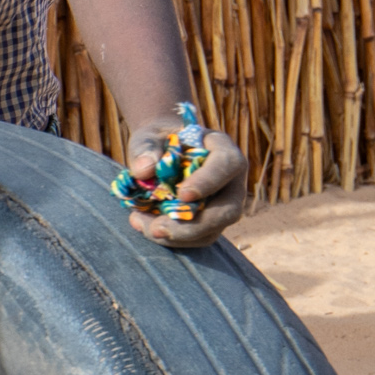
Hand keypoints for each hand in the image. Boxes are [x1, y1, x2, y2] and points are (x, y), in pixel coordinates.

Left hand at [129, 115, 248, 248]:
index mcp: (223, 149)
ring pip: (213, 231)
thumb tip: (143, 170)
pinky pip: (198, 239)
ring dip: (178, 236)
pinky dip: (172, 239)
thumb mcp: (150, 135)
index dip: (208, 182)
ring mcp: (223, 205)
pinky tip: (146, 227)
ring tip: (142, 226)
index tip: (183, 195)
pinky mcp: (210, 223)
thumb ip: (145, 147)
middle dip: (193, 225)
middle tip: (157, 228)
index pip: (227, 165)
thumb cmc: (160, 140)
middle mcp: (231, 181)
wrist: (161, 153)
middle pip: (228, 210)